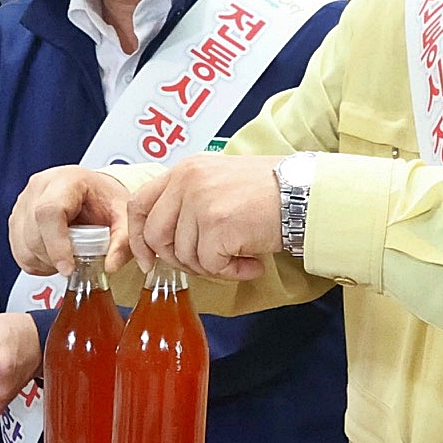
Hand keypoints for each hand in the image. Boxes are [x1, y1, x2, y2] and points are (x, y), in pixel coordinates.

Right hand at [8, 165, 131, 277]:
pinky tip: (55, 256)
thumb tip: (111, 265)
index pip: (49, 212)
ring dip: (46, 263)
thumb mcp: (124, 215)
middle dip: (55, 258)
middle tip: (78, 261)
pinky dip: (37, 263)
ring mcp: (23, 204)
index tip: (69, 268)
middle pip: (34, 233)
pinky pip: (19, 253)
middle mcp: (38, 189)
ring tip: (68, 256)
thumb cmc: (104, 199)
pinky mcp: (16, 220)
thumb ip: (123, 240)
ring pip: (23, 247)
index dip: (56, 244)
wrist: (92, 192)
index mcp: (65, 181)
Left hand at [129, 153, 284, 280]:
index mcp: (184, 170)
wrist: (304, 193)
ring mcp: (200, 203)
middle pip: (155, 235)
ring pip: (184, 255)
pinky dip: (231, 272)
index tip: (146, 259)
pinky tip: (251, 263)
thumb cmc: (269, 191)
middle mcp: (187, 182)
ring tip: (240, 258)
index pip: (138, 204)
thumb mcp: (218, 181)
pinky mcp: (217, 226)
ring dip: (212, 266)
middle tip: (206, 264)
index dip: (137, 237)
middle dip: (175, 260)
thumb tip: (164, 240)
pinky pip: (210, 265)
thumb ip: (188, 201)